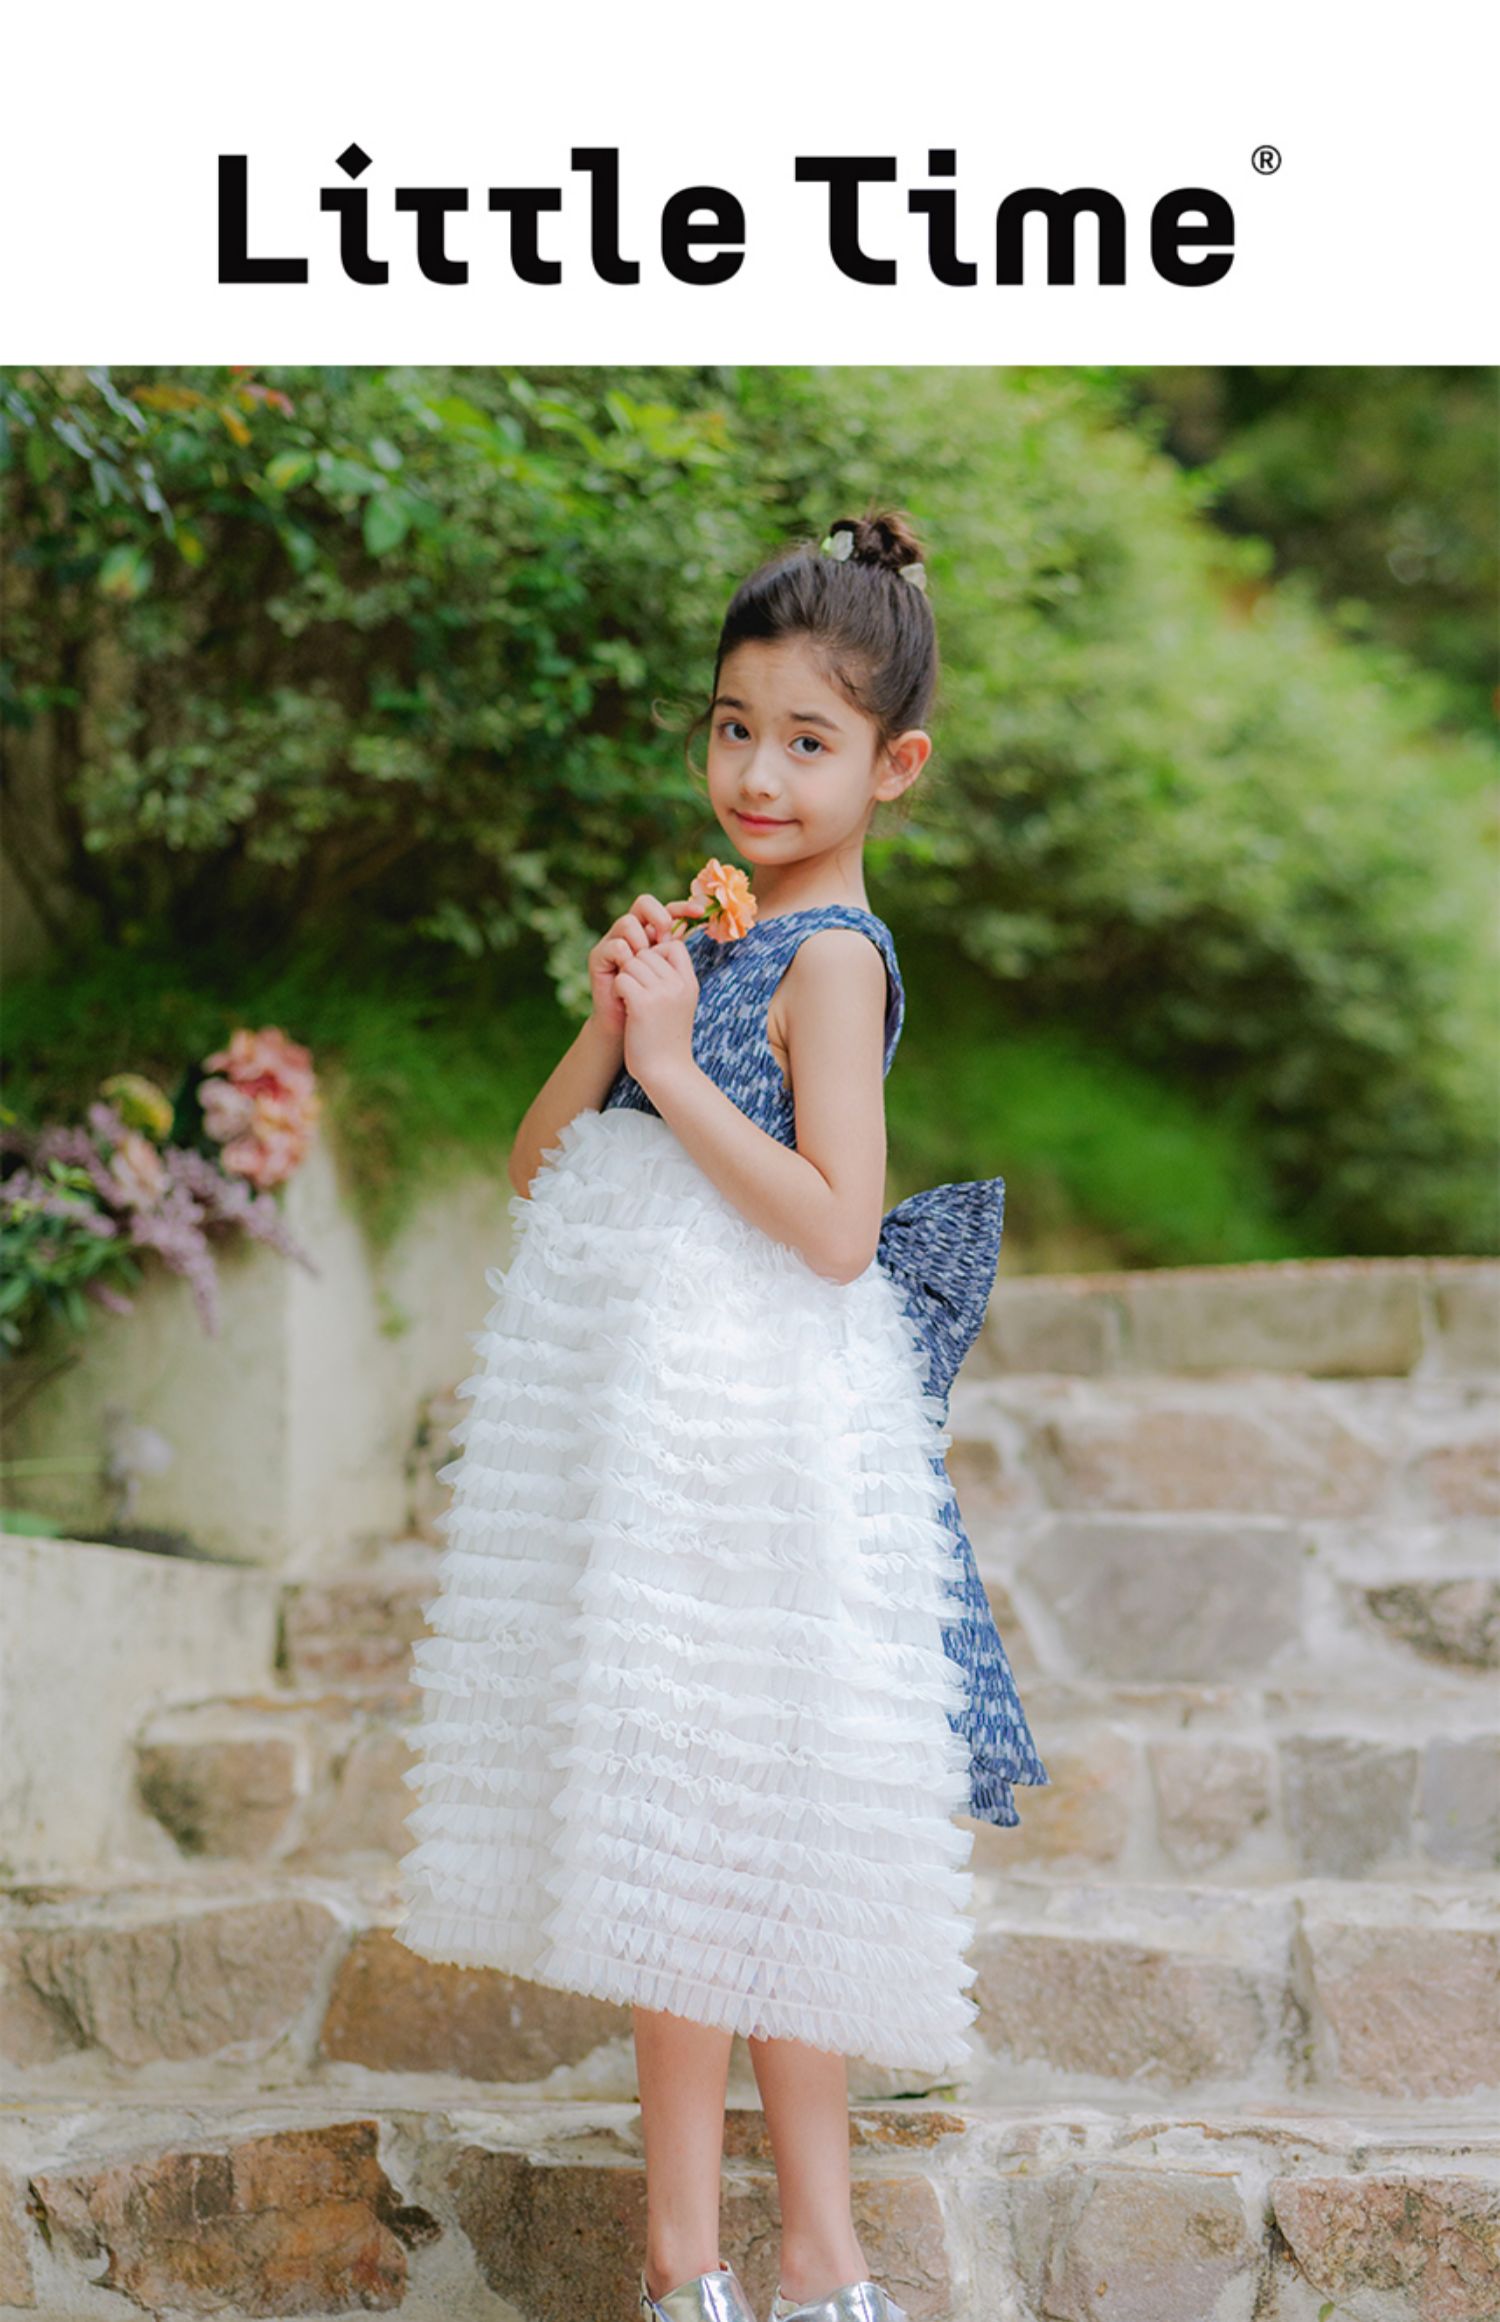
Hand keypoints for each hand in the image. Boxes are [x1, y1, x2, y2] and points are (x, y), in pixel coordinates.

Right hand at [587, 891, 707, 1034]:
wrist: (631, 1028)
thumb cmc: (653, 1002)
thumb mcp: (670, 975)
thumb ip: (675, 952)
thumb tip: (686, 926)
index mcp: (651, 934)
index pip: (667, 910)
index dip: (683, 907)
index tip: (700, 912)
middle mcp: (631, 933)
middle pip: (643, 903)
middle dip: (658, 916)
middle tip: (665, 937)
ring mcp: (613, 942)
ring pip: (627, 922)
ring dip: (641, 941)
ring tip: (646, 964)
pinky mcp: (598, 956)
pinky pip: (615, 945)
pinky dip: (626, 957)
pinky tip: (631, 973)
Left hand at [616, 934, 699, 1093]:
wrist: (667, 1072)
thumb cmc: (667, 1040)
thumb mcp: (679, 1004)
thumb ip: (672, 979)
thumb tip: (655, 951)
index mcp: (690, 983)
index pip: (673, 946)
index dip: (656, 955)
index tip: (650, 979)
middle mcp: (678, 984)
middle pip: (647, 953)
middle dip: (636, 969)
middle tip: (636, 993)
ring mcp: (662, 993)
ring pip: (632, 963)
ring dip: (625, 980)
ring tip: (630, 1001)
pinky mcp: (642, 1003)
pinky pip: (622, 979)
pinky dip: (617, 991)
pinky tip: (624, 1006)